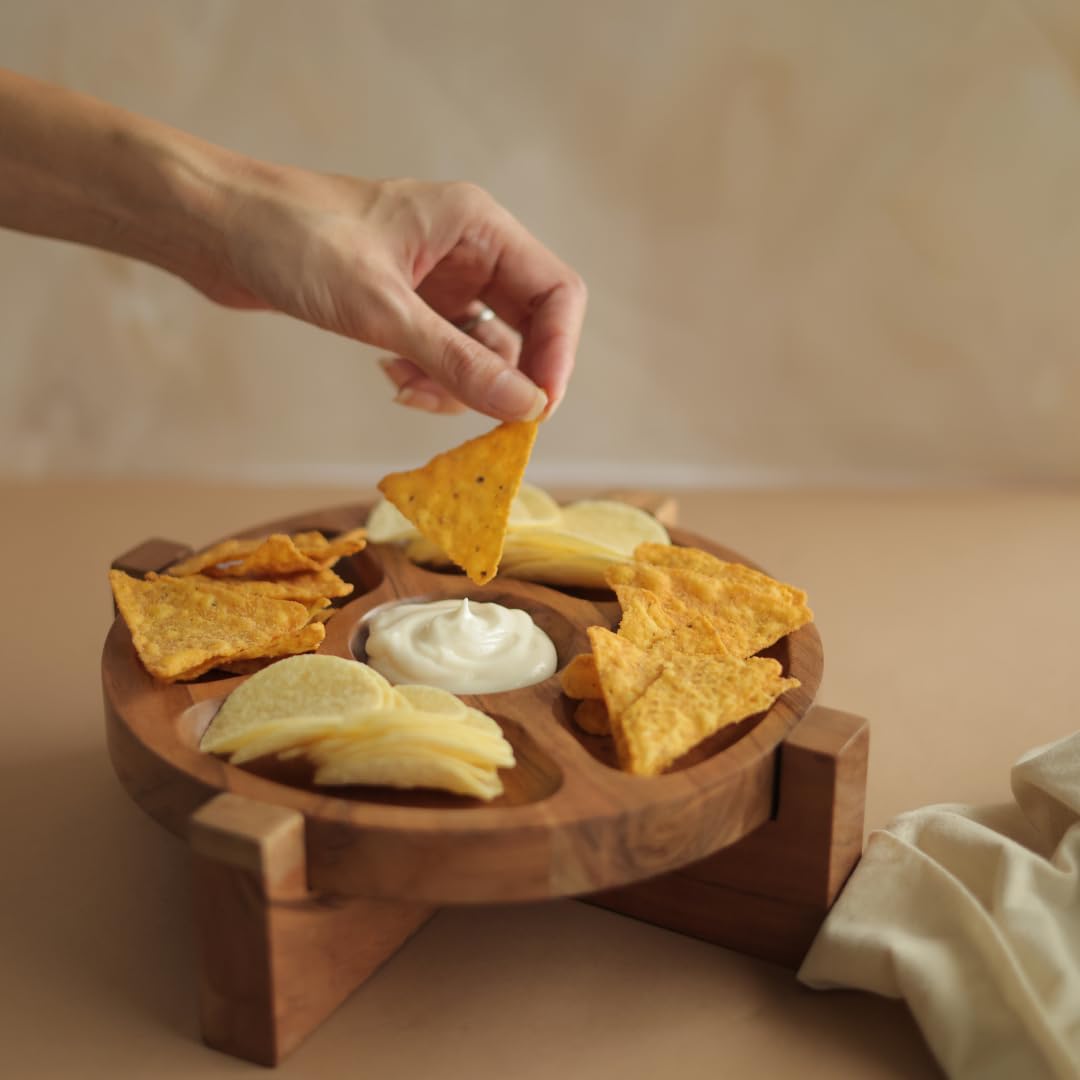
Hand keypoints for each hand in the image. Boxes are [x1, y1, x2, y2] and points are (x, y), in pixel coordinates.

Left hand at [208, 171, 586, 419]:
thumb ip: (457, 361)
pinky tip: (391, 375)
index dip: (558, 355)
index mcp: (478, 226)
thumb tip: (525, 408)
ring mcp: (440, 280)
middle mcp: (469, 251)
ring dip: (457, 384)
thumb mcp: (381, 309)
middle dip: (507, 379)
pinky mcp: (409, 305)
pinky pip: (446, 355)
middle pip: (527, 328)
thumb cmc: (293, 241)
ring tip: (406, 387)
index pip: (556, 294)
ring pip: (484, 351)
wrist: (217, 228)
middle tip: (486, 424)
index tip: (536, 410)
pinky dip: (428, 377)